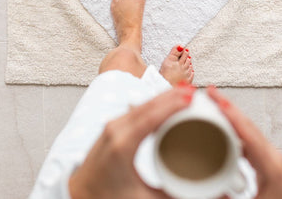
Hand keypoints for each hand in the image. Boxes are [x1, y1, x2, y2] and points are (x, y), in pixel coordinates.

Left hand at [69, 85, 195, 198]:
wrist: (79, 197)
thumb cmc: (105, 198)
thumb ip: (175, 194)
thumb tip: (202, 192)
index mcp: (121, 146)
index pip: (150, 117)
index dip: (172, 105)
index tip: (190, 98)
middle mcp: (114, 130)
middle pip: (148, 105)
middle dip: (172, 96)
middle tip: (194, 93)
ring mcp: (112, 125)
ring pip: (142, 104)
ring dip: (164, 97)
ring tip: (185, 95)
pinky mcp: (113, 126)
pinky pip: (137, 108)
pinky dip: (155, 103)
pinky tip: (166, 103)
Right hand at [207, 86, 281, 198]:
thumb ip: (223, 194)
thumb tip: (201, 180)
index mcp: (271, 170)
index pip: (252, 138)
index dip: (235, 119)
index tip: (221, 104)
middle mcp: (272, 158)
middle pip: (248, 126)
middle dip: (228, 106)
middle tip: (211, 92)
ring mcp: (268, 155)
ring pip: (247, 127)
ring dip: (229, 111)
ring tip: (212, 98)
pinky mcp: (262, 156)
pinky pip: (246, 133)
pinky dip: (232, 122)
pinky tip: (220, 116)